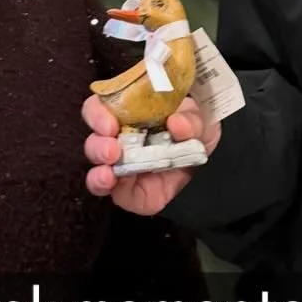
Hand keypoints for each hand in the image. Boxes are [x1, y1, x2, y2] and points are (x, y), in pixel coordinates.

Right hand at [82, 95, 220, 215]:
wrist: (208, 165)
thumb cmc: (194, 133)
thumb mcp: (199, 119)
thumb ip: (191, 119)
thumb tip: (176, 123)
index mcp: (127, 116)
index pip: (99, 109)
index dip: (98, 114)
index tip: (110, 122)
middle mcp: (117, 141)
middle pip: (93, 140)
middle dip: (98, 144)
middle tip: (113, 148)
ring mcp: (121, 168)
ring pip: (96, 168)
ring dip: (99, 166)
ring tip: (111, 165)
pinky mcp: (128, 193)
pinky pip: (111, 192)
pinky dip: (104, 185)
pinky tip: (111, 180)